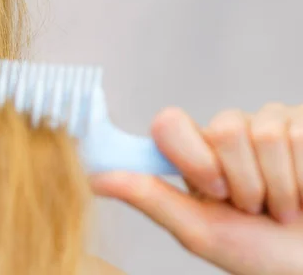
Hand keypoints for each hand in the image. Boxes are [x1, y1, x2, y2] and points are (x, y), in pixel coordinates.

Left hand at [90, 104, 302, 274]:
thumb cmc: (260, 252)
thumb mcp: (199, 229)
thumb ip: (149, 197)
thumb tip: (93, 178)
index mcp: (196, 155)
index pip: (169, 123)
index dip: (191, 155)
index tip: (213, 190)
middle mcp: (229, 132)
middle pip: (223, 129)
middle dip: (244, 182)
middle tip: (255, 208)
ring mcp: (270, 123)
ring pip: (264, 134)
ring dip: (279, 186)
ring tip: (284, 207)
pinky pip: (299, 137)